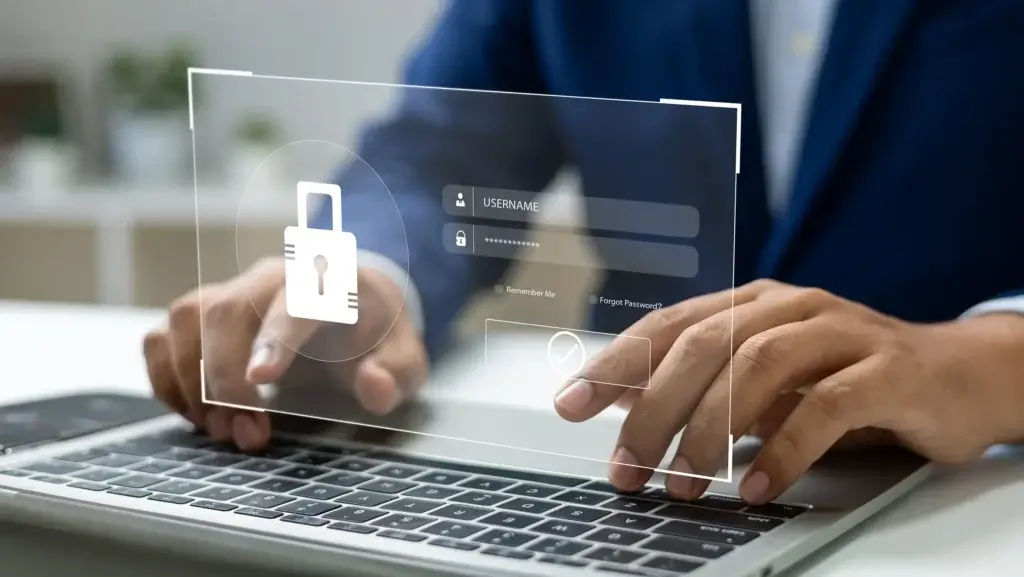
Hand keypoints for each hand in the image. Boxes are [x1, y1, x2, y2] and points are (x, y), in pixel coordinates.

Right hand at [143, 257, 427, 450]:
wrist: (353, 300)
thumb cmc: (375, 332)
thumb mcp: (405, 356)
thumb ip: (396, 372)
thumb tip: (374, 386)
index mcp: (326, 282)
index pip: (293, 302)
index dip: (274, 338)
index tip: (260, 380)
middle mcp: (270, 277)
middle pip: (225, 310)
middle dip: (225, 379)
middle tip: (246, 433)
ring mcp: (231, 290)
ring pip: (185, 318)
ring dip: (192, 382)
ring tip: (222, 429)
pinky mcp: (203, 314)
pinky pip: (162, 336)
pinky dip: (167, 379)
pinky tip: (197, 414)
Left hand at [554, 279, 1019, 503]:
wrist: (957, 374)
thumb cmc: (849, 377)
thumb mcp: (769, 380)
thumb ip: (711, 388)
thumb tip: (633, 415)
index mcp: (752, 303)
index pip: (668, 326)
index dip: (615, 364)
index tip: (571, 403)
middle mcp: (789, 306)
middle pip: (703, 346)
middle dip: (652, 409)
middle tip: (627, 466)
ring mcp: (840, 331)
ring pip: (756, 367)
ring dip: (709, 432)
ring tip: (684, 483)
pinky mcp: (886, 368)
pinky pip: (825, 406)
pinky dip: (784, 449)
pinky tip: (757, 486)